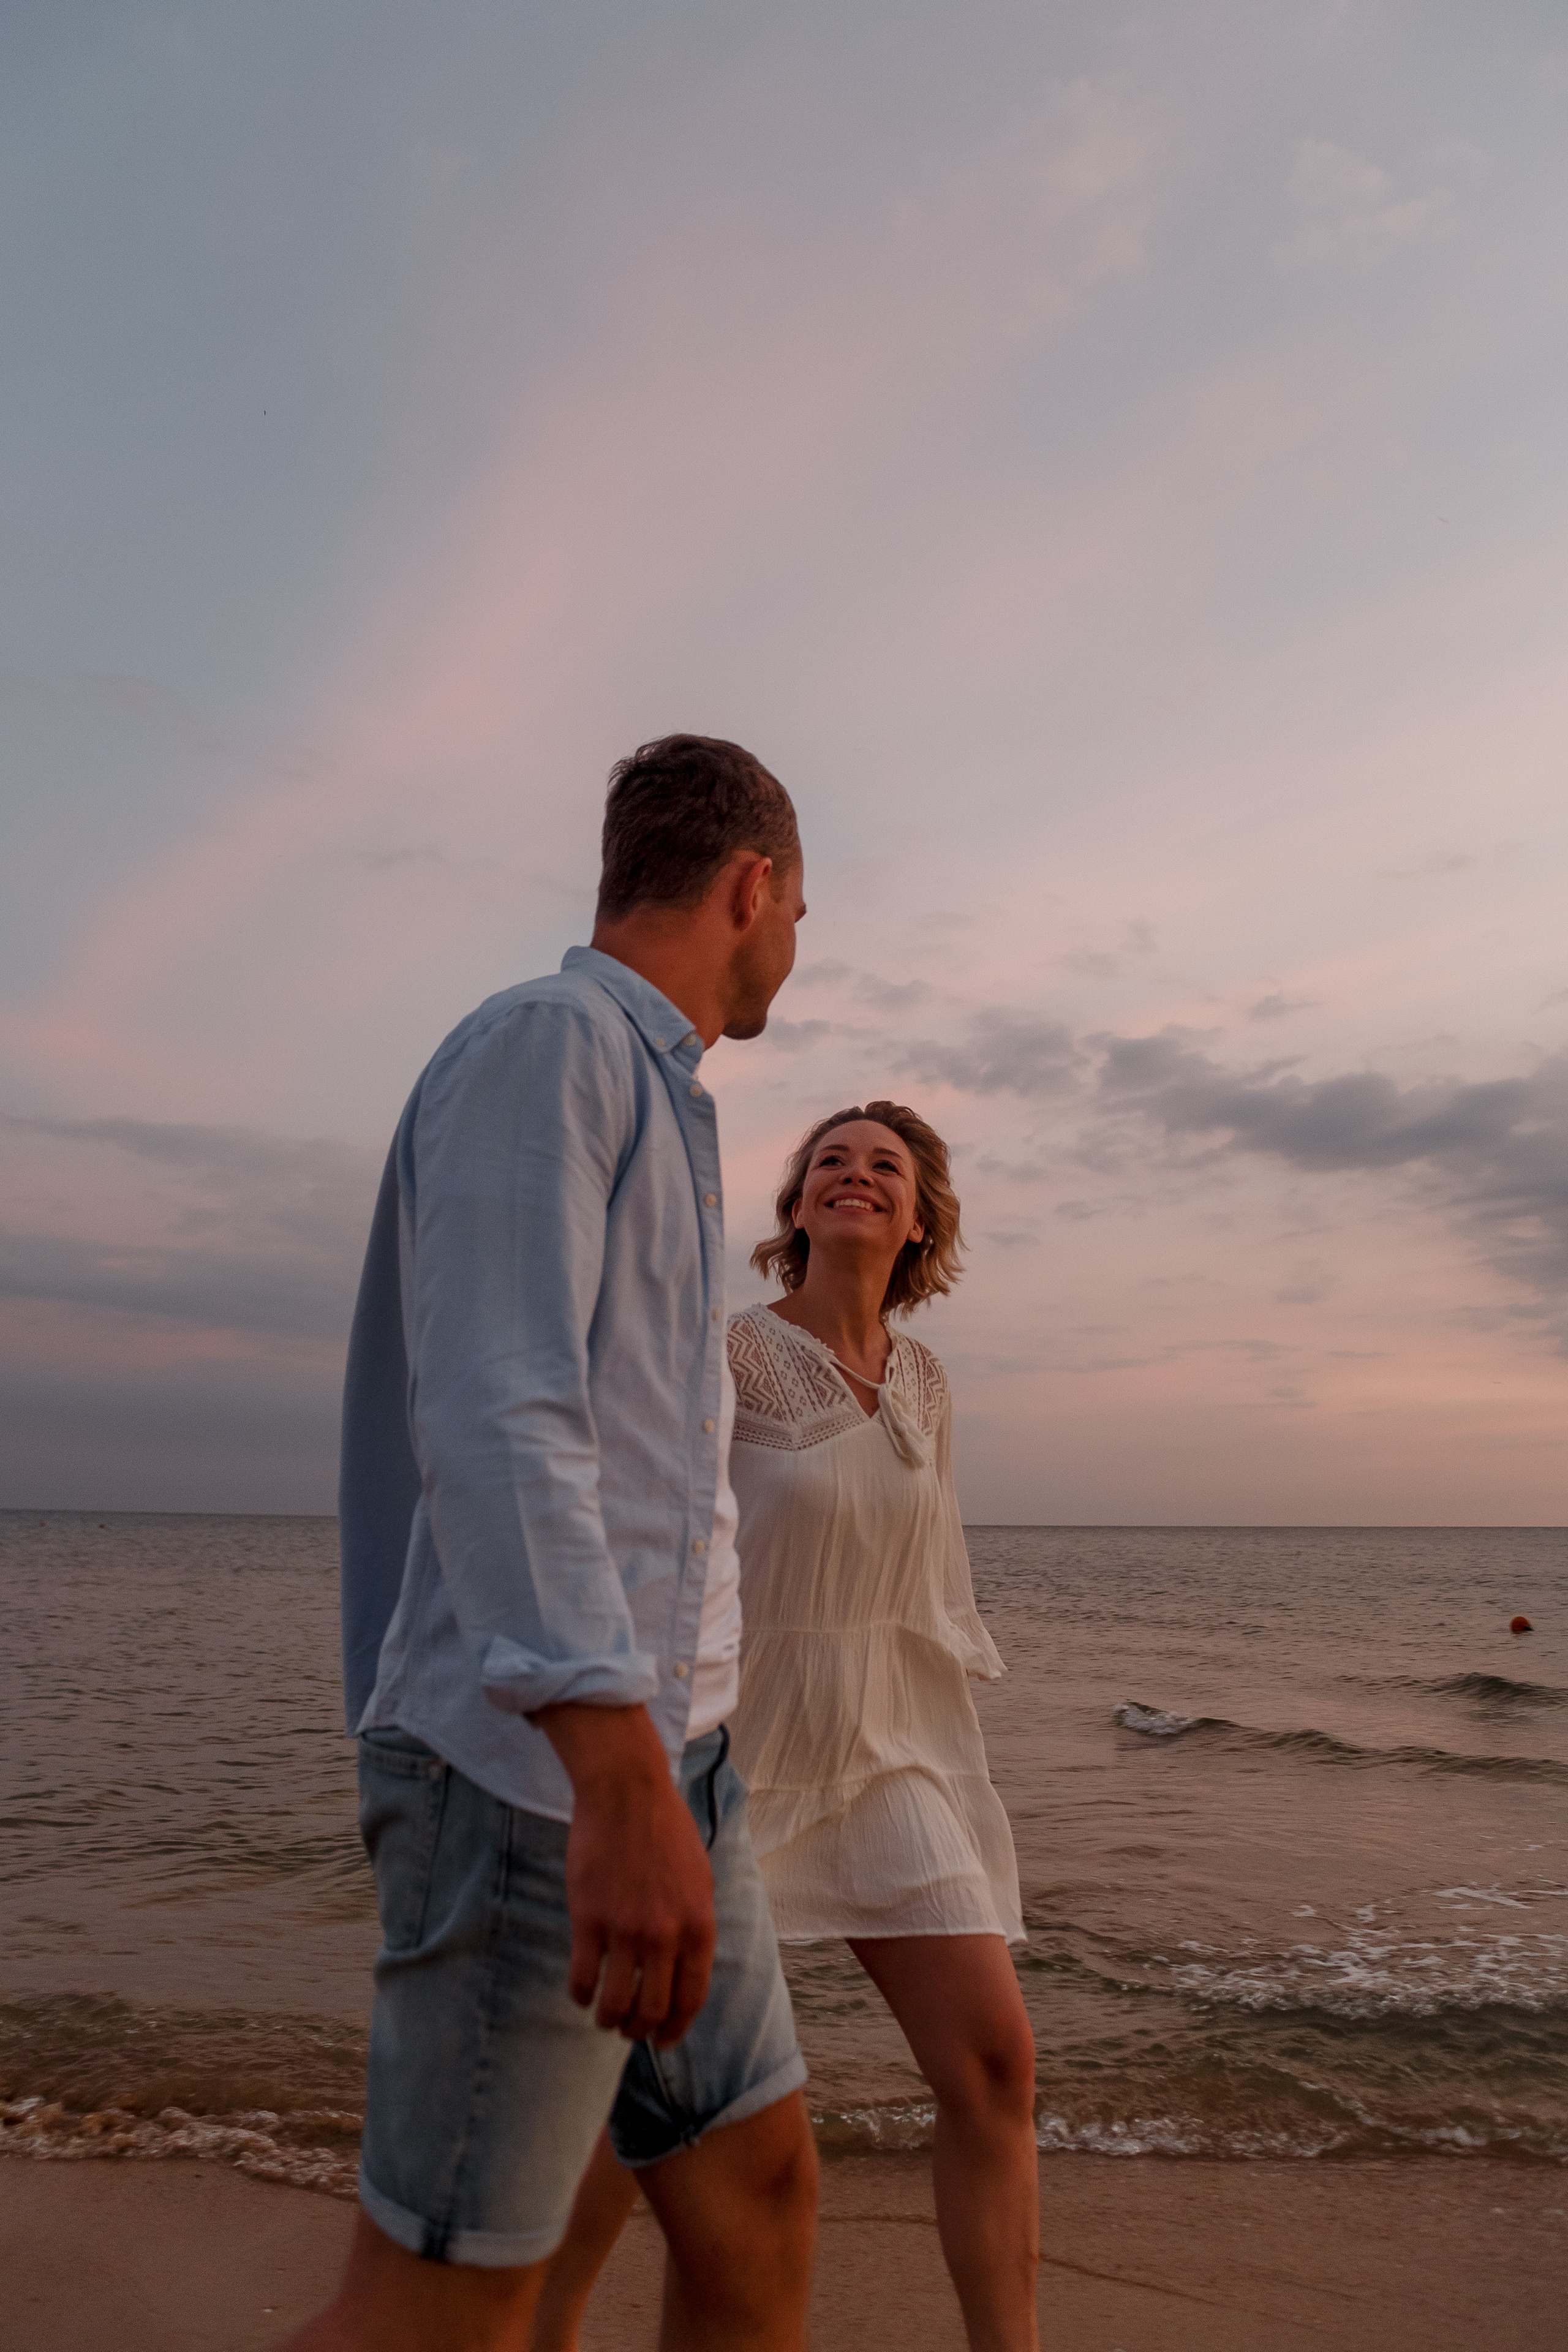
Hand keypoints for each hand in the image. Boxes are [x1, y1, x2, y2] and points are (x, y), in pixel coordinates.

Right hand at [533, 1701, 716, 2045]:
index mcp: (699, 1926)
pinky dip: (580, 1995)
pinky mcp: (589, 1920)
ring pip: (615, 2004)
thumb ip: (695, 1927)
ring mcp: (626, 1930)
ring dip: (609, 2020)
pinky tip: (581, 1992)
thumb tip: (685, 1972)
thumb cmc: (666, 1832)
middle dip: (640, 2031)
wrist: (628, 1793)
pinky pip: (583, 1978)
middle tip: (630, 2030)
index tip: (664, 2042)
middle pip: (653, 2010)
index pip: (691, 1998)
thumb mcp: (699, 1880)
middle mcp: (666, 1936)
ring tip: (604, 2017)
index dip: (676, 2027)